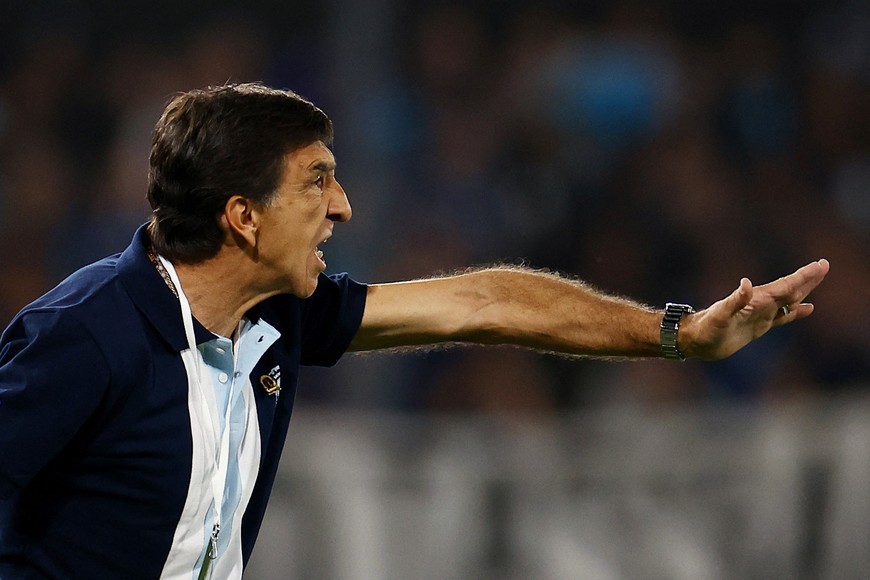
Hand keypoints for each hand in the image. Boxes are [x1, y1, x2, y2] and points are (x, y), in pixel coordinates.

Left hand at [681, 259, 829, 359]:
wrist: (696, 340)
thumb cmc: (706, 328)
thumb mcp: (720, 315)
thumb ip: (735, 300)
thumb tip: (747, 283)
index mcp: (755, 300)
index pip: (784, 286)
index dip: (803, 277)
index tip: (819, 265)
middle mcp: (760, 305)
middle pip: (790, 289)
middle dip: (807, 279)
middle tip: (824, 265)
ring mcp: (760, 314)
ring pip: (788, 300)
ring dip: (804, 290)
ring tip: (818, 278)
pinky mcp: (758, 326)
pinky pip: (782, 317)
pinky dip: (796, 311)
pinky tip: (808, 308)